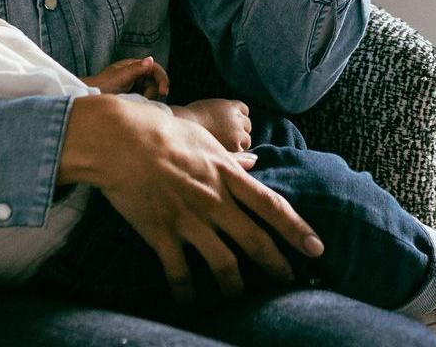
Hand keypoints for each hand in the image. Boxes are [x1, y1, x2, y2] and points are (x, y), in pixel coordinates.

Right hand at [62, 96, 322, 305]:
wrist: (119, 139)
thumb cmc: (161, 131)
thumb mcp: (204, 139)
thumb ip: (230, 158)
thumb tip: (254, 162)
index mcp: (227, 175)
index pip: (271, 206)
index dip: (297, 229)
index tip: (316, 248)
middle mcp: (214, 200)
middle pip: (255, 240)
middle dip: (277, 266)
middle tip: (289, 282)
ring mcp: (189, 219)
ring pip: (224, 263)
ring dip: (237, 286)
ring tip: (241, 297)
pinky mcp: (162, 233)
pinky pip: (179, 272)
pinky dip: (187, 293)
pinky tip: (191, 305)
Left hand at [81, 56, 168, 99]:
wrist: (90, 96)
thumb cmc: (102, 84)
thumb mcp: (120, 77)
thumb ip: (135, 69)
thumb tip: (150, 59)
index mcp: (134, 65)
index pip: (155, 69)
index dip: (162, 79)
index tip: (164, 91)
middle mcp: (137, 73)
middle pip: (156, 80)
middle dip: (155, 90)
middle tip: (149, 99)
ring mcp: (136, 84)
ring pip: (152, 90)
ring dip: (149, 97)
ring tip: (138, 101)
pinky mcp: (135, 95)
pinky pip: (146, 98)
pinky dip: (146, 102)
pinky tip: (139, 105)